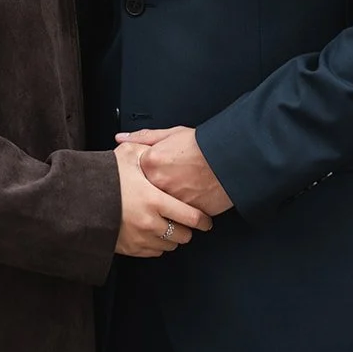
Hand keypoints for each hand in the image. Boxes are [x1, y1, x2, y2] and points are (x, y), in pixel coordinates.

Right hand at [114, 143, 213, 256]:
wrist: (77, 199)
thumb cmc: (104, 176)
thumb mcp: (127, 155)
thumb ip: (149, 149)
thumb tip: (163, 146)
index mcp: (154, 200)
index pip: (192, 218)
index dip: (204, 221)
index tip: (207, 221)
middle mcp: (150, 223)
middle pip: (184, 236)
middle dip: (188, 229)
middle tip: (185, 220)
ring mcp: (140, 239)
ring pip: (170, 246)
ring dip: (172, 237)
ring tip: (168, 224)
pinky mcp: (129, 249)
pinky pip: (154, 252)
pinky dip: (157, 244)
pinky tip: (153, 232)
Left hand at [116, 126, 234, 216]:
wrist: (231, 157)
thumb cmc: (204, 144)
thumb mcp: (171, 133)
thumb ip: (143, 137)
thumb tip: (121, 138)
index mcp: (151, 162)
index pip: (136, 175)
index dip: (145, 175)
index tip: (153, 173)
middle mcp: (159, 183)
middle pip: (148, 194)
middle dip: (154, 192)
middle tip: (168, 185)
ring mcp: (174, 200)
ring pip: (163, 209)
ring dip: (168, 205)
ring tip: (181, 194)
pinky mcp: (189, 213)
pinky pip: (180, 218)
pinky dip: (184, 213)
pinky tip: (191, 201)